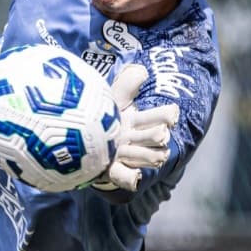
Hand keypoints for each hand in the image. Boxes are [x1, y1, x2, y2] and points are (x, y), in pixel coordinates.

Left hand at [93, 64, 179, 190]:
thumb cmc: (100, 120)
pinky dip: (130, 176)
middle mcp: (140, 141)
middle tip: (151, 134)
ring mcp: (131, 159)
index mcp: (140, 122)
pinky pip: (130, 179)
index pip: (164, 116)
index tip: (168, 115)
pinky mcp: (119, 174)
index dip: (167, 115)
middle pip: (159, 138)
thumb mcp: (112, 100)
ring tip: (125, 150)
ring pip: (151, 158)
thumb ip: (125, 85)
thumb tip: (141, 71)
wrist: (82, 147)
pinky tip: (128, 172)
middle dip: (155, 135)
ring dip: (141, 154)